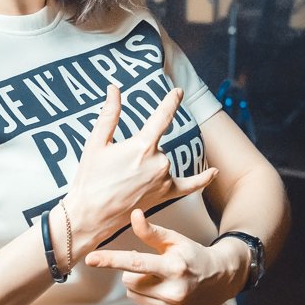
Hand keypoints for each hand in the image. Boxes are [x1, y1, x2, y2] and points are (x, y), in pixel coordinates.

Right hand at [66, 84, 217, 248]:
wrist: (91, 216)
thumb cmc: (90, 179)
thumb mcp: (96, 142)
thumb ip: (109, 114)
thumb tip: (113, 88)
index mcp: (143, 146)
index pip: (163, 116)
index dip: (171, 101)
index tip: (178, 91)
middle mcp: (159, 162)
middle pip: (156, 143)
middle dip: (139, 148)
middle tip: (115, 166)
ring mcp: (164, 180)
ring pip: (163, 160)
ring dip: (149, 163)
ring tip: (124, 178)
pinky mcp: (165, 195)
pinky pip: (189, 186)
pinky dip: (202, 179)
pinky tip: (214, 172)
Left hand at [85, 208, 241, 304]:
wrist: (221, 279)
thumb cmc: (194, 255)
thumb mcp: (175, 240)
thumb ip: (152, 232)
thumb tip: (134, 215)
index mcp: (174, 267)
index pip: (136, 262)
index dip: (111, 260)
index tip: (90, 259)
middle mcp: (173, 290)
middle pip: (130, 281)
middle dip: (133, 272)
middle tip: (152, 266)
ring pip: (132, 296)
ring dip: (137, 286)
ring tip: (158, 280)